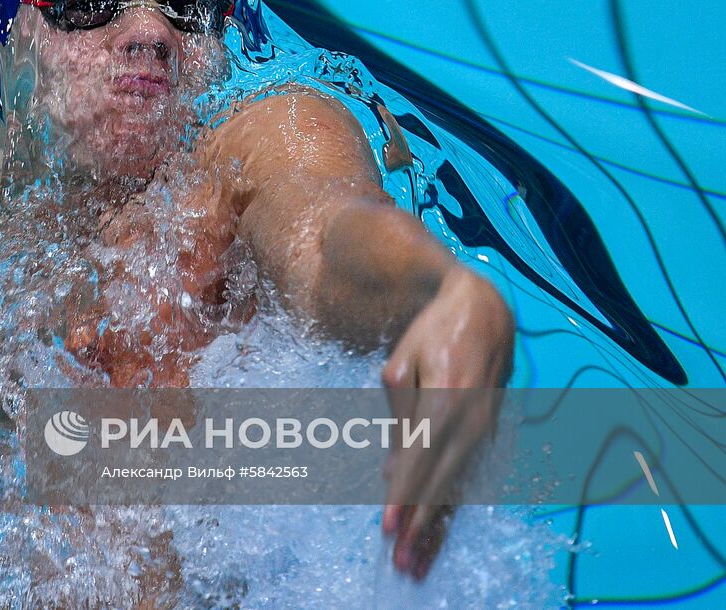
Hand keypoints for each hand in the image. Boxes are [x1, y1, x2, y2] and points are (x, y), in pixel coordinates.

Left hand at [380, 266, 512, 579]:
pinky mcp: (487, 433)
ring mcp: (483, 430)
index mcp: (444, 402)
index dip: (402, 496)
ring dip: (436, 526)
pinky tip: (435, 531)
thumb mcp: (404, 361)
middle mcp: (469, 423)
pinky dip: (450, 505)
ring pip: (456, 486)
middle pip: (440, 483)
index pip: (417, 461)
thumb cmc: (434, 333)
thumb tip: (393, 464)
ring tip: (418, 559)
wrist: (485, 312)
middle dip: (419, 525)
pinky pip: (465, 475)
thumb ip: (399, 411)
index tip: (388, 527)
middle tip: (402, 563)